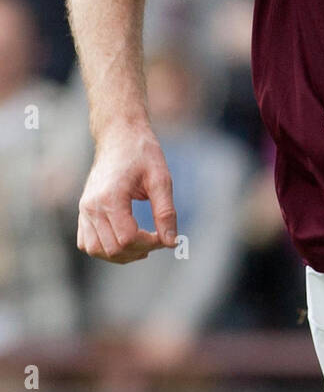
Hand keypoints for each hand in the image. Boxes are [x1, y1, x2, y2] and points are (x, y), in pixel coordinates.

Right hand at [77, 126, 177, 262]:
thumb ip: (166, 212)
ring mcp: (84, 209)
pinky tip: (126, 242)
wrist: (119, 136)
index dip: (149, 243)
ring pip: (96, 250)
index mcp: (109, 197)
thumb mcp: (161, 179)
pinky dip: (105, 249)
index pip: (127, 239)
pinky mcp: (83, 211)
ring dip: (121, 255)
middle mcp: (91, 206)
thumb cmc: (142, 153)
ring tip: (143, 245)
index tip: (165, 235)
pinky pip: (87, 242)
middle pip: (112, 249)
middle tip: (159, 239)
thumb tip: (172, 243)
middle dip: (139, 250)